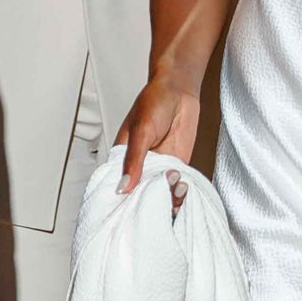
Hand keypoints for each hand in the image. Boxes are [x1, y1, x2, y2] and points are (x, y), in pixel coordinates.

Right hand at [116, 76, 199, 195]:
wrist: (180, 90)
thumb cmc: (154, 102)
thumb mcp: (141, 131)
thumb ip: (134, 160)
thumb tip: (123, 186)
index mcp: (122, 159)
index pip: (118, 188)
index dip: (123, 202)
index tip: (131, 211)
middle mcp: (140, 167)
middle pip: (140, 197)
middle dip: (149, 203)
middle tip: (159, 195)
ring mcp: (159, 168)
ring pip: (160, 195)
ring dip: (168, 197)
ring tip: (174, 182)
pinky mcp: (177, 166)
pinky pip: (177, 187)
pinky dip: (181, 193)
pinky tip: (183, 188)